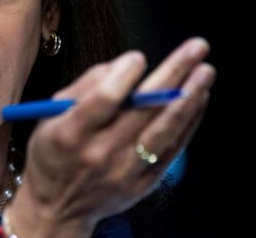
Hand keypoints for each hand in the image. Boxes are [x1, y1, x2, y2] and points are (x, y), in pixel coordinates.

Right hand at [8, 37, 215, 236]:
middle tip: (195, 48)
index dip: (124, 75)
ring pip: (164, 130)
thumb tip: (122, 65)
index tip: (138, 57)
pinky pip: (171, 149)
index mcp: (70, 133)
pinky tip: (197, 99)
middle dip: (172, 73)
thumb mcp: (50, 116)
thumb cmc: (52, 154)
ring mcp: (125, 170)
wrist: (57, 207)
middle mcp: (99, 153)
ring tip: (205, 71)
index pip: (103, 99)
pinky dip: (187, 122)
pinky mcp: (143, 183)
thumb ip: (83, 87)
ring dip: (189, 98)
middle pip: (142, 108)